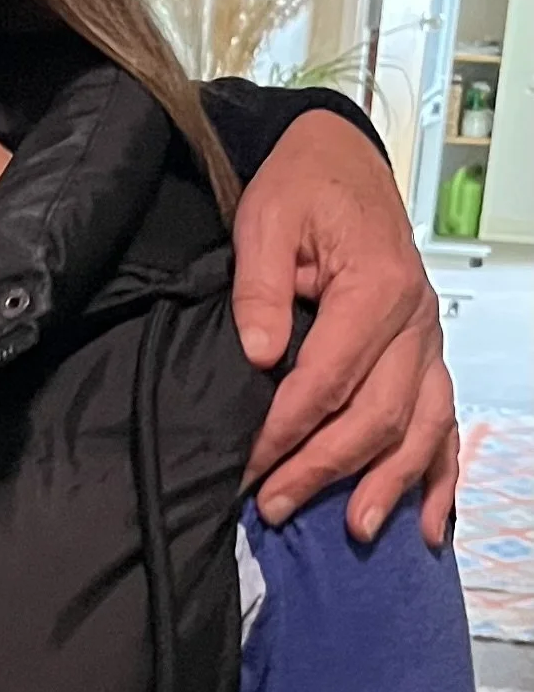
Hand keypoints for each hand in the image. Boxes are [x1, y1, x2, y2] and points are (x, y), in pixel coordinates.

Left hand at [231, 111, 456, 546]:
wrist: (340, 162)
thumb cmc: (301, 189)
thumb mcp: (266, 220)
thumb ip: (259, 288)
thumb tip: (261, 355)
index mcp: (378, 286)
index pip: (329, 378)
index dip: (286, 430)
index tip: (247, 468)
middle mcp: (416, 320)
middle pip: (377, 413)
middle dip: (324, 467)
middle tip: (274, 507)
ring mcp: (428, 342)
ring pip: (420, 426)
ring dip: (388, 483)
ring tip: (354, 530)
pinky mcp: (427, 356)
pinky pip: (444, 423)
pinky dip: (438, 475)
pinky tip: (428, 525)